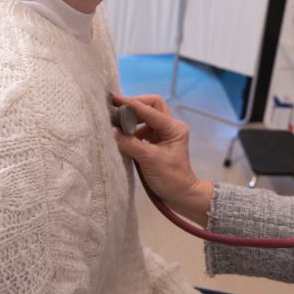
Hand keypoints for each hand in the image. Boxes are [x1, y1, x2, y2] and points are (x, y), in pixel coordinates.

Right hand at [110, 94, 212, 222]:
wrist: (180, 195)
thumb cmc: (170, 178)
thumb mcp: (149, 160)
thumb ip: (130, 144)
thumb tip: (113, 131)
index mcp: (174, 128)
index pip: (150, 109)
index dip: (131, 104)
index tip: (114, 99)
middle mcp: (171, 126)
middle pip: (151, 106)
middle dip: (134, 105)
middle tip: (116, 109)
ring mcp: (164, 133)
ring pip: (147, 116)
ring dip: (132, 118)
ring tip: (117, 123)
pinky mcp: (157, 141)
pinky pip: (143, 128)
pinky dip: (132, 129)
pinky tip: (123, 135)